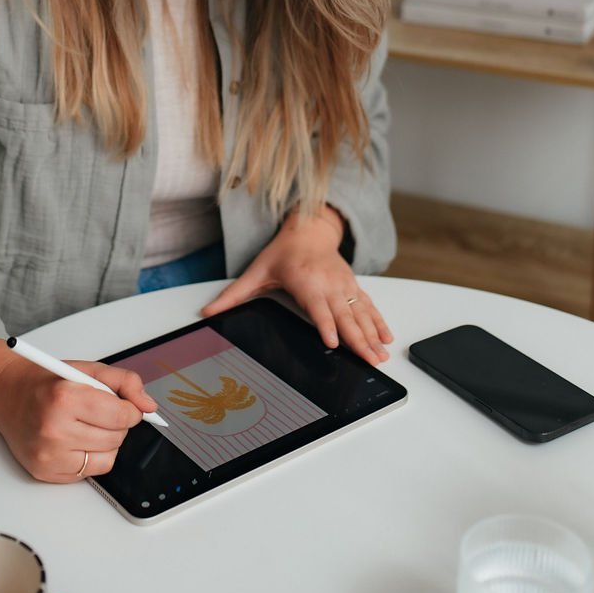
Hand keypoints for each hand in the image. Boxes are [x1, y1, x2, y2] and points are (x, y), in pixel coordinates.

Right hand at [0, 340, 158, 482]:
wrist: (5, 394)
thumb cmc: (46, 381)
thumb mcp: (87, 369)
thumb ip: (125, 382)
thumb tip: (148, 406)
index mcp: (64, 397)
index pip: (121, 415)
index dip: (130, 410)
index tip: (125, 405)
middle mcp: (54, 429)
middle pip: (116, 438)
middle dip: (117, 424)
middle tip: (99, 411)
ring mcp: (48, 454)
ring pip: (107, 458)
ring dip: (106, 442)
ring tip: (87, 425)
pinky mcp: (45, 472)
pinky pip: (89, 473)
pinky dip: (90, 457)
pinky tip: (74, 439)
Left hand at [200, 209, 392, 364]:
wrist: (308, 231)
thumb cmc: (283, 253)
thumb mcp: (255, 272)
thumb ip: (233, 296)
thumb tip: (207, 312)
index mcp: (306, 282)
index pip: (318, 307)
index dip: (326, 325)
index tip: (334, 343)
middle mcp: (328, 284)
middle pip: (345, 316)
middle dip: (359, 340)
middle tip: (370, 361)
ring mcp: (344, 286)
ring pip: (361, 314)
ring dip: (373, 335)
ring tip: (381, 356)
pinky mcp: (353, 287)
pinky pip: (369, 306)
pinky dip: (379, 322)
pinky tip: (386, 338)